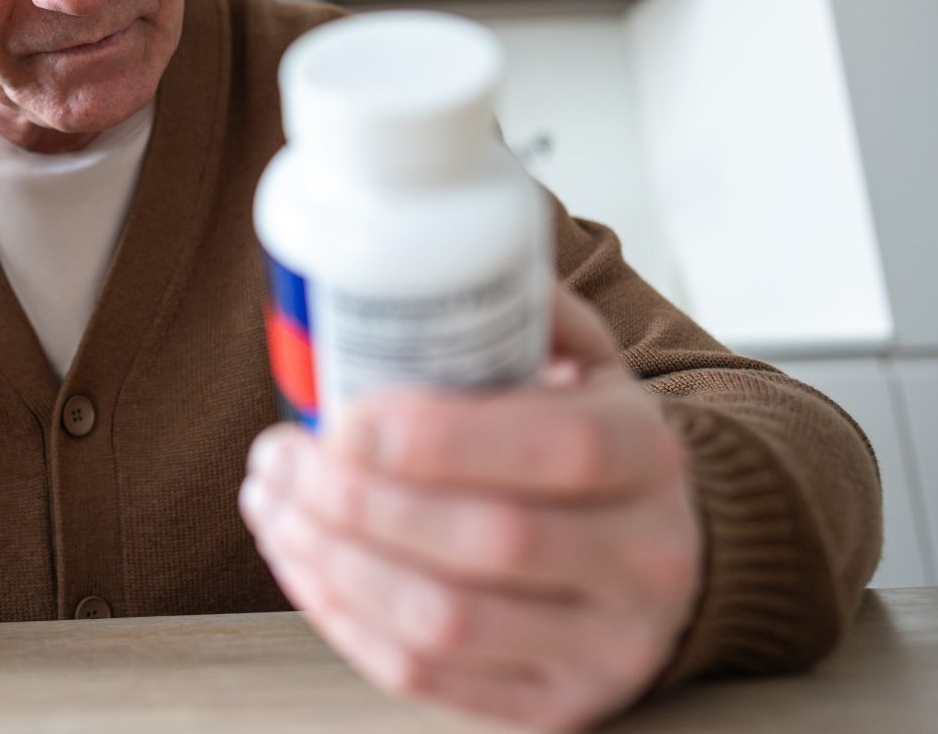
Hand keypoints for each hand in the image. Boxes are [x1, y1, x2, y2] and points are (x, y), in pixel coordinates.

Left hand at [239, 284, 701, 731]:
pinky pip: (424, 675)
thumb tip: (415, 250)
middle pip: (488, 543)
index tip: (344, 417)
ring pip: (445, 621)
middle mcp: (644, 560)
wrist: (664, 553)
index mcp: (650, 456)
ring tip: (273, 501)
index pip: (557, 447)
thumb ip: (514, 304)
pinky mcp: (552, 706)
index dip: (437, 437)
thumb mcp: (584, 360)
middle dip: (357, 500)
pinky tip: (301, 559)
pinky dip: (341, 617)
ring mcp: (603, 648)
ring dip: (332, 560)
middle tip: (280, 455)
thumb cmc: (590, 442)